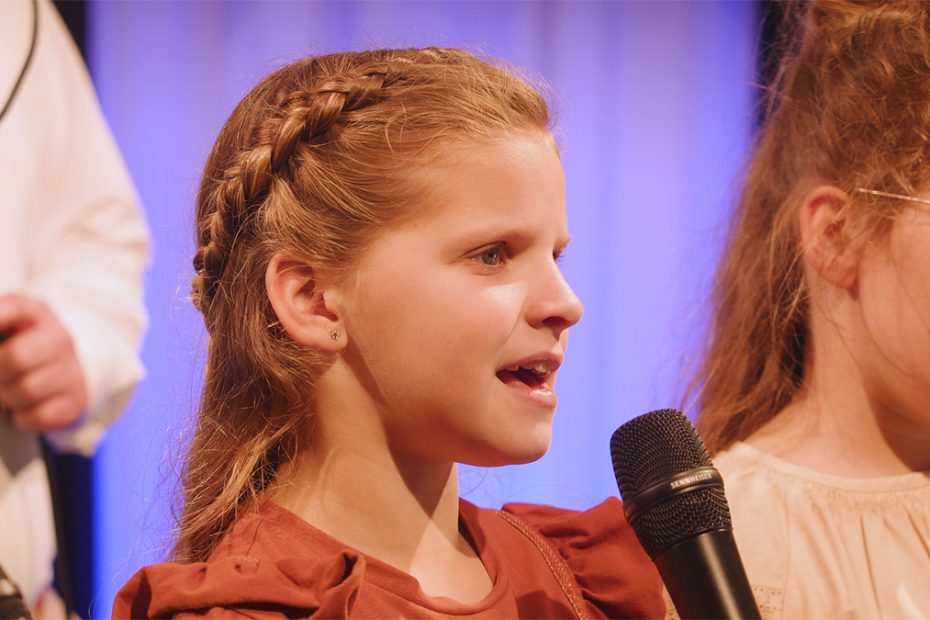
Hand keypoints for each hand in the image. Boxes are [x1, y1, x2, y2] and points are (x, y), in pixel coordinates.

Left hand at [0, 293, 88, 431]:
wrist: (66, 372)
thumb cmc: (23, 347)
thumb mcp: (7, 327)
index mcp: (35, 312)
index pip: (12, 309)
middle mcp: (59, 338)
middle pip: (16, 357)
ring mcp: (72, 369)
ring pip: (25, 390)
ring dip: (7, 397)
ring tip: (10, 390)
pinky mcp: (77, 399)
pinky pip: (39, 416)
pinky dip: (23, 417)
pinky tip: (26, 406)